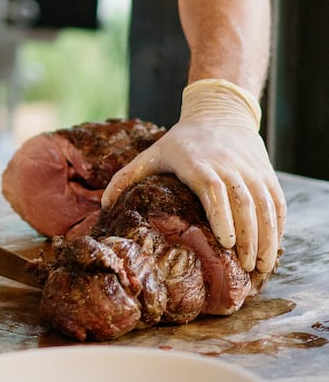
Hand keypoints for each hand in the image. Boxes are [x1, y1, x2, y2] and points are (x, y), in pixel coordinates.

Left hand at [100, 80, 285, 274]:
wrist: (219, 113)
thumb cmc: (182, 142)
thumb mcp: (154, 153)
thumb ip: (128, 177)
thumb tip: (103, 205)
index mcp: (198, 161)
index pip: (214, 188)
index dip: (222, 215)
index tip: (226, 243)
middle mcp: (228, 164)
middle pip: (244, 202)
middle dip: (248, 237)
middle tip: (246, 268)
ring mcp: (251, 169)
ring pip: (265, 205)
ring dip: (267, 237)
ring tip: (261, 267)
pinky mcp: (266, 174)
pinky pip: (277, 203)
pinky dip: (278, 227)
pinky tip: (273, 249)